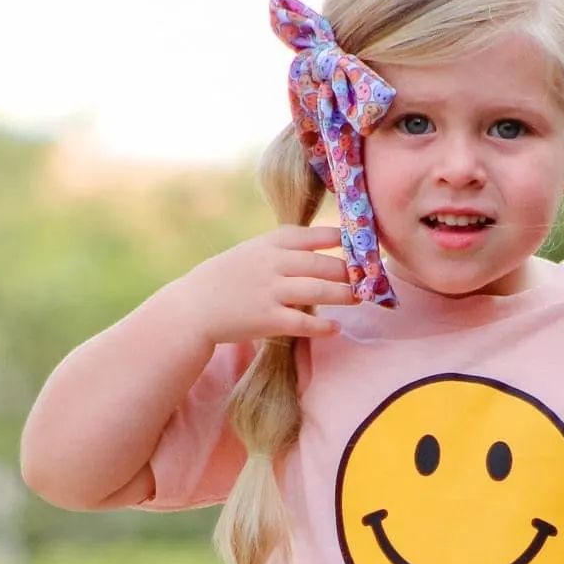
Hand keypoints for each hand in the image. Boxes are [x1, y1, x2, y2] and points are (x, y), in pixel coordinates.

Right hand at [152, 224, 358, 345]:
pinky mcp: (267, 319)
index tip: (362, 243)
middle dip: (351, 271)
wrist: (193, 307)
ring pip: (320, 291)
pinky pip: (304, 323)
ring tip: (361, 298)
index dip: (342, 239)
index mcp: (269, 243)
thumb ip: (282, 250)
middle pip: (323, 265)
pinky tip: (335, 327)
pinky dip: (324, 326)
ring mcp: (270, 292)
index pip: (314, 235)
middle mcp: (272, 264)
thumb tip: (323, 249)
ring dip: (346, 295)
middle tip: (370, 277)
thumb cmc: (225, 279)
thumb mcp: (251, 252)